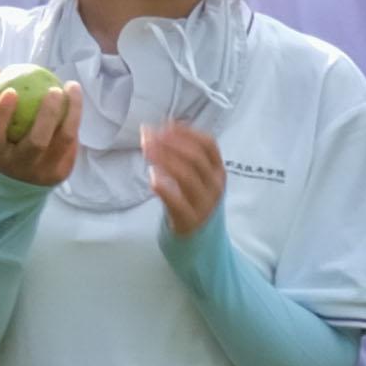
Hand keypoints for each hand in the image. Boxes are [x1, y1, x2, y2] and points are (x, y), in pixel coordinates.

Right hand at [0, 72, 77, 185]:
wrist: (17, 182)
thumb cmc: (1, 142)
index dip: (1, 114)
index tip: (11, 90)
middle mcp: (20, 167)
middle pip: (37, 142)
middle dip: (48, 114)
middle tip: (54, 89)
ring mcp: (43, 172)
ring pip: (63, 141)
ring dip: (73, 112)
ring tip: (72, 87)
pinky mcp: (61, 173)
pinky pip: (72, 142)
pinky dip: (73, 121)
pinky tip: (75, 102)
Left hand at [145, 119, 223, 233]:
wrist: (201, 241)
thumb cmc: (195, 203)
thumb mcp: (199, 178)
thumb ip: (185, 156)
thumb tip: (161, 129)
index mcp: (218, 171)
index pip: (208, 144)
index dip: (186, 132)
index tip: (166, 125)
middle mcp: (215, 186)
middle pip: (195, 157)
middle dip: (170, 143)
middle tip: (149, 137)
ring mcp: (204, 204)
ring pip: (186, 176)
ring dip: (164, 160)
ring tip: (146, 151)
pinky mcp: (189, 220)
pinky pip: (176, 201)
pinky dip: (163, 187)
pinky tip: (151, 177)